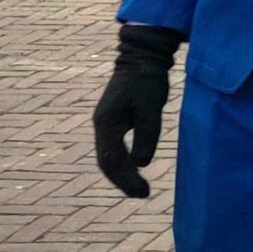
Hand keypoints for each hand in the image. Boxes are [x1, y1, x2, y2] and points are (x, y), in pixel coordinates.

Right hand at [93, 23, 182, 196]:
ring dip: (123, 173)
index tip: (141, 192)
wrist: (142, 56)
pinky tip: (135, 169)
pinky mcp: (115, 120)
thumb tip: (140, 164)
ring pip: (109, 156)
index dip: (124, 179)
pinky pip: (115, 147)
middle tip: (143, 195)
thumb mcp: (150, 106)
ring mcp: (106, 122)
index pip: (111, 160)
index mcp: (106, 123)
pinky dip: (123, 161)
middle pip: (107, 162)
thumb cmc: (147, 79)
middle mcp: (101, 125)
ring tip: (140, 188)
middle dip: (123, 181)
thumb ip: (146, 134)